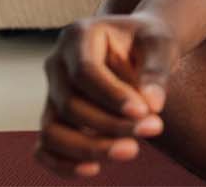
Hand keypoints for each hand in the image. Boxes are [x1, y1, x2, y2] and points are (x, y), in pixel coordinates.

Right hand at [35, 12, 178, 178]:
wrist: (143, 46)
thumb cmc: (151, 42)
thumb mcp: (160, 44)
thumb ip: (156, 71)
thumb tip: (152, 106)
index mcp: (78, 35)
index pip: (85, 72)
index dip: (112, 96)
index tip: (145, 112)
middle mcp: (57, 63)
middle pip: (69, 104)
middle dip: (110, 124)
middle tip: (154, 129)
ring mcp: (52, 92)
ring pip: (53, 130)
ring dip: (89, 148)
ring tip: (132, 150)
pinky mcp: (55, 117)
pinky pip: (46, 147)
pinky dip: (63, 163)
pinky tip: (94, 169)